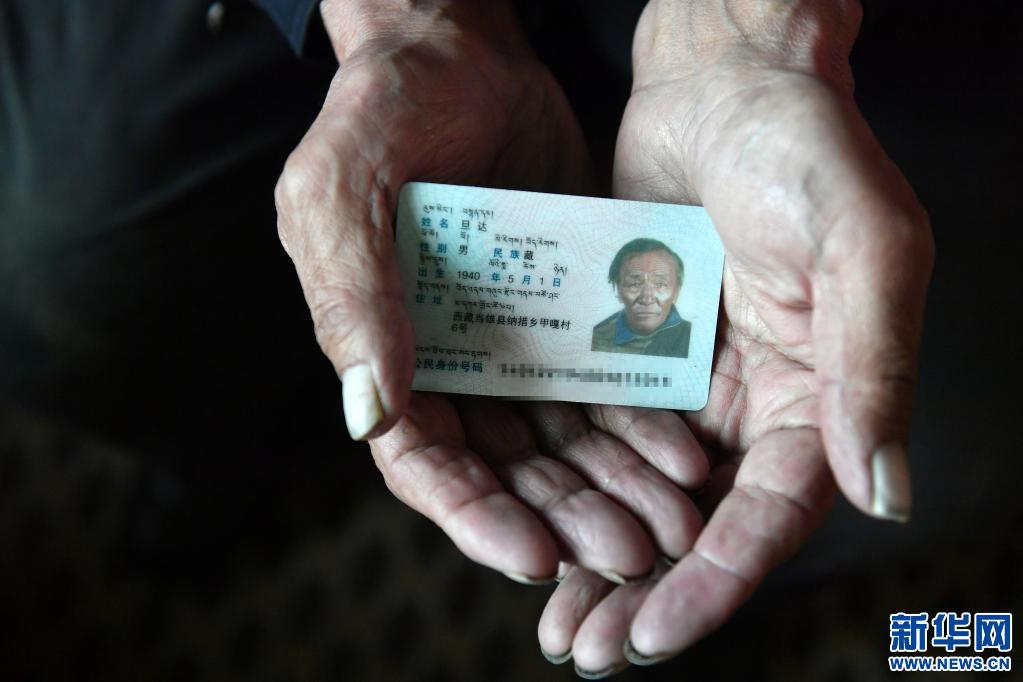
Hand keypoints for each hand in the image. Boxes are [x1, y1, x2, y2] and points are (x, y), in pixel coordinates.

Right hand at [274, 1, 708, 582]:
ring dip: (615, 489)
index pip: (423, 460)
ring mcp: (513, 345)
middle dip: (566, 516)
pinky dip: (641, 426)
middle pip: (507, 468)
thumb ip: (353, 300)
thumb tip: (367, 415)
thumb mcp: (341, 193)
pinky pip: (606, 386)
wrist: (462, 50)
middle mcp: (448, 364)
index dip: (473, 514)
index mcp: (382, 352)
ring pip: (566, 442)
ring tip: (672, 524)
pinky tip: (685, 455)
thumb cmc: (382, 112)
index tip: (532, 553)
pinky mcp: (568, 316)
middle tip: (629, 552)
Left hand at [537, 0, 933, 671]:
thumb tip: (886, 492)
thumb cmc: (804, 144)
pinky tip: (527, 519)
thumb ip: (874, 367)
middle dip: (643, 591)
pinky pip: (596, 429)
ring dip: (597, 554)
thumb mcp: (863, 245)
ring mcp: (687, 379)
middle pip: (698, 524)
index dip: (715, 583)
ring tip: (552, 618)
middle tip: (587, 649)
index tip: (654, 634)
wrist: (722, 78)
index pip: (769, 517)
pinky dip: (568, 479)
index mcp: (818, 396)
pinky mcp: (631, 348)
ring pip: (640, 492)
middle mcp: (752, 401)